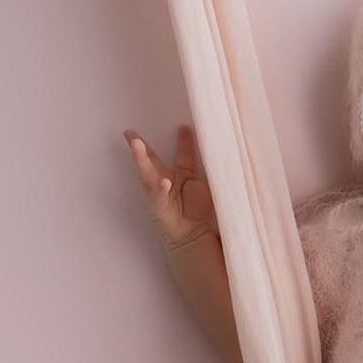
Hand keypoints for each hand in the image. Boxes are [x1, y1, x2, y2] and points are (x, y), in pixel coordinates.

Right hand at [123, 123, 217, 249]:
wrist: (194, 236)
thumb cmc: (202, 214)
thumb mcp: (210, 191)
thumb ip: (215, 175)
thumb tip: (230, 160)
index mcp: (183, 175)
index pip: (182, 154)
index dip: (184, 140)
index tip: (185, 126)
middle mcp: (169, 180)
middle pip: (153, 159)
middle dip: (141, 146)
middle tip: (131, 132)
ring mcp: (161, 192)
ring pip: (149, 172)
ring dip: (141, 159)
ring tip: (136, 145)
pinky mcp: (159, 205)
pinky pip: (159, 194)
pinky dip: (161, 188)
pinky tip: (164, 182)